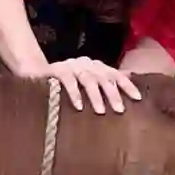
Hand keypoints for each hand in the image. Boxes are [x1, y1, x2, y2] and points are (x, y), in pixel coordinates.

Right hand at [18, 57, 141, 114]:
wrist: (36, 72)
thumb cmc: (67, 82)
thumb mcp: (88, 82)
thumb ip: (105, 83)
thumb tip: (128, 88)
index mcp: (96, 66)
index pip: (115, 74)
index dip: (127, 85)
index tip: (138, 98)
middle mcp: (86, 63)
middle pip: (103, 77)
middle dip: (113, 94)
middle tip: (120, 110)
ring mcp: (72, 65)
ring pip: (88, 79)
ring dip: (95, 96)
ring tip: (101, 111)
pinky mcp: (57, 70)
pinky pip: (68, 81)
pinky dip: (74, 94)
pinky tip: (78, 106)